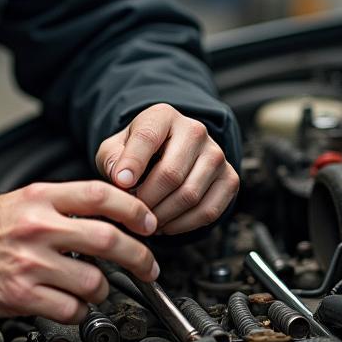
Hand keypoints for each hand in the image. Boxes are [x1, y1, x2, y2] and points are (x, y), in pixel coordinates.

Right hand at [0, 180, 157, 322]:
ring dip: (103, 290)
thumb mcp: (21, 200)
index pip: (100, 195)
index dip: (133, 209)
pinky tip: (70, 303)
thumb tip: (108, 215)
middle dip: (139, 256)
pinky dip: (79, 311)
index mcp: (39, 198)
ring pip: (94, 282)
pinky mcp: (21, 296)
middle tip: (148, 266)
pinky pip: (71, 310)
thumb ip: (62, 204)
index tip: (149, 223)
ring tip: (94, 287)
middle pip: (107, 239)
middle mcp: (37, 227)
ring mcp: (30, 263)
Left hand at [95, 103, 237, 234]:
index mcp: (163, 116)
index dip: (132, 163)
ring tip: (147, 220)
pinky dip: (184, 225)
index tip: (120, 183)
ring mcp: (216, 154)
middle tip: (133, 212)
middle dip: (147, 199)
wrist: (168, 153)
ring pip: (190, 195)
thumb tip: (121, 179)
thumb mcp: (115, 148)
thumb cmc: (138, 152)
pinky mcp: (229, 178)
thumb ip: (111, 159)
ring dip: (164, 216)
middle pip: (171, 173)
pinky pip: (209, 211)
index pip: (147, 137)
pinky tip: (166, 224)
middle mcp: (195, 130)